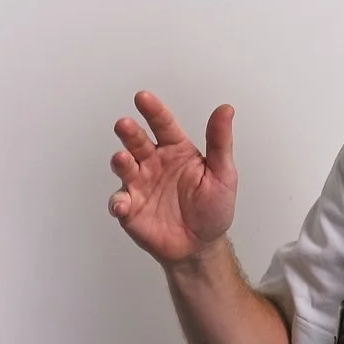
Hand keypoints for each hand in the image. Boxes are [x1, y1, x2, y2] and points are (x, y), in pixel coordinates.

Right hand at [107, 91, 236, 266]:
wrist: (201, 245)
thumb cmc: (212, 209)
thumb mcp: (223, 174)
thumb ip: (220, 142)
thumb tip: (225, 110)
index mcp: (176, 150)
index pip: (162, 125)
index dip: (153, 111)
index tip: (142, 98)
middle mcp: (153, 163)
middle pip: (137, 142)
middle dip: (129, 133)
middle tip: (124, 124)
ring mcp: (139, 185)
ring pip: (124, 167)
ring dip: (120, 162)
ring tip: (122, 160)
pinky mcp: (130, 208)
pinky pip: (119, 201)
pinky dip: (117, 201)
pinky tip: (123, 204)